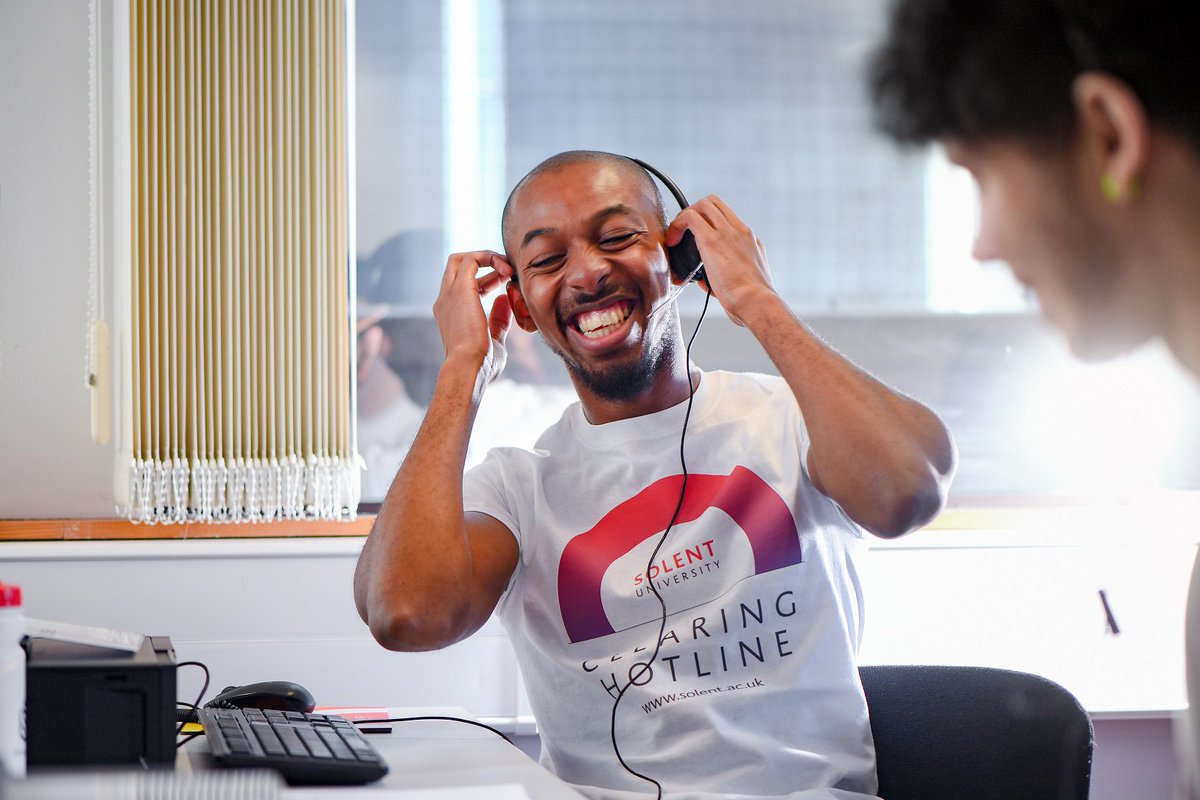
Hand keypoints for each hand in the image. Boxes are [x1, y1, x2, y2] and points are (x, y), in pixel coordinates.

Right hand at [433, 251, 513, 387]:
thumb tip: (504, 300)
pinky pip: (472, 260)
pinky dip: (490, 259)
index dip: (484, 278)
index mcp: (449, 313)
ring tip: (508, 269)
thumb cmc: (481, 364)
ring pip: (460, 258)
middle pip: (455, 266)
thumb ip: (498, 320)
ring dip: (486, 258)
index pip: (460, 284)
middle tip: (505, 273)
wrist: (467, 368)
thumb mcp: (493, 340)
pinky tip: (507, 270)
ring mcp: (448, 294)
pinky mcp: (459, 289)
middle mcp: (444, 300)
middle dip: (482, 262)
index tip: (503, 283)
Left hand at [665, 195, 773, 326]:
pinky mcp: (712, 239)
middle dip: (694, 213)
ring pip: (703, 204)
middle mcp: (740, 231)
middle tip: (683, 233)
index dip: (708, 222)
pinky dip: (677, 225)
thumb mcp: (743, 283)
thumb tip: (706, 281)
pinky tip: (672, 241)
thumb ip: (725, 276)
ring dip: (685, 217)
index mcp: (750, 241)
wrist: (756, 302)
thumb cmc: (751, 301)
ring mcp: (727, 232)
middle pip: (715, 203)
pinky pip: (690, 217)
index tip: (696, 237)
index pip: (727, 218)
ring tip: (675, 236)